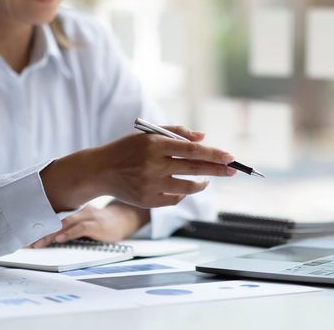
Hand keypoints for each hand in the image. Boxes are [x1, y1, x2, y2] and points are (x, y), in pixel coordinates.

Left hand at [29, 204, 149, 247]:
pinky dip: (69, 233)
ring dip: (49, 234)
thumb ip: (64, 223)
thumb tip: (43, 235)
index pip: (50, 215)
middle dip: (38, 230)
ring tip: (37, 243)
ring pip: (64, 223)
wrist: (123, 219)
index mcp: (71, 208)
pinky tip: (60, 239)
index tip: (21, 233)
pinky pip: (80, 228)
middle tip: (24, 240)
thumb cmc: (98, 222)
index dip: (35, 223)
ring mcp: (87, 216)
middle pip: (54, 219)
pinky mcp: (96, 224)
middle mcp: (77, 210)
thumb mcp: (80, 220)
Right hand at [40, 125, 235, 211]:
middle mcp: (153, 165)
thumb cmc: (128, 149)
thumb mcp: (148, 134)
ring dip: (202, 184)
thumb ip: (177, 132)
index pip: (191, 150)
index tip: (231, 157)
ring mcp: (150, 185)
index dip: (214, 154)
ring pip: (188, 188)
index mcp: (154, 145)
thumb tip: (204, 138)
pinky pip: (175, 199)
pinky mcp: (147, 201)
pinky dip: (183, 193)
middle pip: (194, 169)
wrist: (100, 171)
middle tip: (233, 170)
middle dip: (217, 170)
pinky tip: (183, 187)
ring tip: (206, 180)